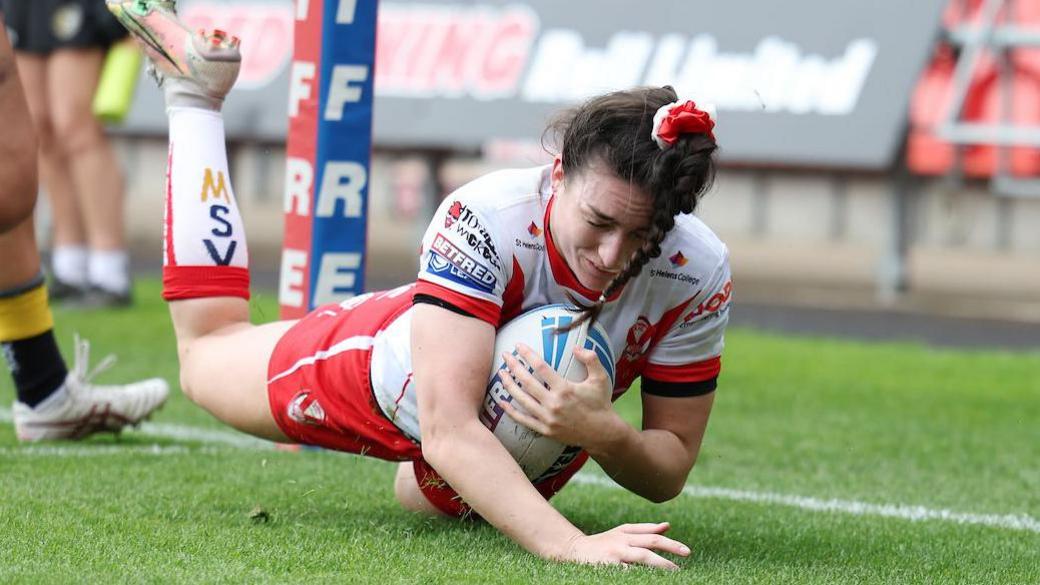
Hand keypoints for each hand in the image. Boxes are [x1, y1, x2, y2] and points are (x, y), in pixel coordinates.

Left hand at [499, 343, 619, 447]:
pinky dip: (511, 411)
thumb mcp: (600, 379)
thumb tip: (575, 347)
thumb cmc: (600, 403)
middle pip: (527, 382)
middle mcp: (553, 404)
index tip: (519, 345)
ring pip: (522, 400)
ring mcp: (547, 418)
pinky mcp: (545, 430)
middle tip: (505, 355)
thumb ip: (591, 359)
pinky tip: (502, 402)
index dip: (528, 354)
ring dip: (509, 386)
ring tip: (501, 373)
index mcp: (565, 389)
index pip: (541, 367)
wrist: (602, 433)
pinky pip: (523, 420)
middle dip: (514, 367)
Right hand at [556, 522, 689, 569]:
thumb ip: (644, 529)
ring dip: (660, 564)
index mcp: (626, 532)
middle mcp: (622, 540)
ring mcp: (616, 553)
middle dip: (670, 549)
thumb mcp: (622, 533)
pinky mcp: (608, 566)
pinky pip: (629, 572)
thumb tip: (668, 525)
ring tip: (674, 571)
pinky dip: (640, 574)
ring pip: (643, 557)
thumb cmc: (602, 543)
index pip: (652, 536)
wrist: (573, 550)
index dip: (671, 543)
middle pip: (651, 543)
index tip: (686, 552)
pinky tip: (651, 578)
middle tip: (686, 556)